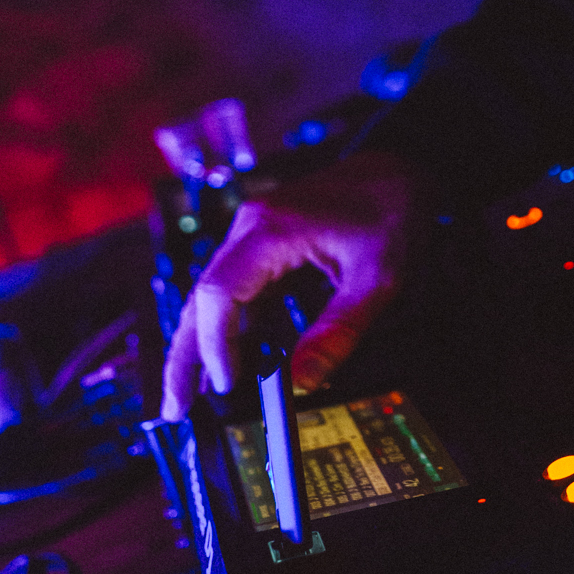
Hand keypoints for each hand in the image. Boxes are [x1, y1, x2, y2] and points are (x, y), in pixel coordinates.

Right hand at [160, 150, 421, 419]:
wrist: (400, 167)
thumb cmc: (393, 209)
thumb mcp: (378, 277)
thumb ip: (339, 331)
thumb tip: (304, 382)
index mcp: (271, 230)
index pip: (219, 294)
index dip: (216, 345)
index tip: (227, 386)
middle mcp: (251, 226)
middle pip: (202, 296)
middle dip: (185, 355)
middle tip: (173, 407)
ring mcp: (253, 231)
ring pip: (213, 294)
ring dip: (201, 342)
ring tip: (190, 394)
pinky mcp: (263, 240)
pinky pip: (235, 287)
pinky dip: (228, 324)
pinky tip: (230, 359)